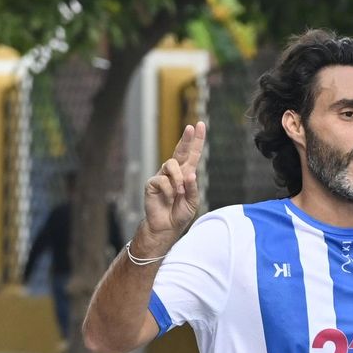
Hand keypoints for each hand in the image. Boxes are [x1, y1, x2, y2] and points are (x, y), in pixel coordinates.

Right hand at [137, 121, 203, 252]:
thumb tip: (190, 174)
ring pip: (171, 165)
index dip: (196, 140)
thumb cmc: (179, 214)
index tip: (199, 125)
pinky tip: (168, 199)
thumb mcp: (192, 201)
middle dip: (186, 139)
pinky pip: (163, 180)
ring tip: (179, 192)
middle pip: (180, 151)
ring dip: (178, 179)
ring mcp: (162, 176)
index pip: (192, 154)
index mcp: (186, 174)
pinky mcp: (152, 183)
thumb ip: (193, 188)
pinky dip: (169, 191)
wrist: (165, 227)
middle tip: (190, 127)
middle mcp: (174, 172)